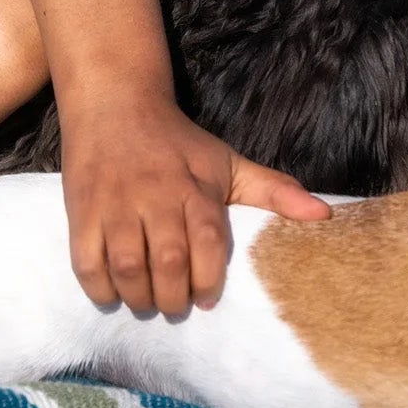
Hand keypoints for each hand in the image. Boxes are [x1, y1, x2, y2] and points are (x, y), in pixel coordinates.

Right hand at [60, 91, 328, 316]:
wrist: (115, 102)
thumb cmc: (178, 142)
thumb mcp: (228, 161)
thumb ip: (273, 191)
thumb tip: (324, 215)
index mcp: (195, 187)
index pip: (208, 242)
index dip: (209, 279)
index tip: (208, 297)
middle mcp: (156, 196)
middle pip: (168, 262)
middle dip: (174, 298)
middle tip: (177, 305)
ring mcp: (116, 204)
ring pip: (128, 267)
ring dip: (140, 298)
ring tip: (148, 302)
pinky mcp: (82, 211)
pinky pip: (87, 263)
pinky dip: (100, 289)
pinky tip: (114, 294)